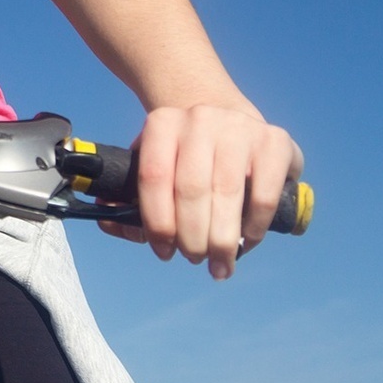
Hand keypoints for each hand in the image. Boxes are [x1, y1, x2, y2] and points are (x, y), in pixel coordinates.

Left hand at [99, 102, 301, 278]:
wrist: (229, 118)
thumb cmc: (186, 156)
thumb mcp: (155, 164)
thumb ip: (128, 196)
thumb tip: (108, 220)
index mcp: (162, 123)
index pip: (153, 178)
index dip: (157, 223)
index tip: (163, 251)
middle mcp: (199, 119)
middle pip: (191, 190)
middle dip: (191, 237)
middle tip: (194, 259)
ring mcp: (239, 127)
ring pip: (227, 195)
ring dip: (222, 240)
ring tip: (219, 264)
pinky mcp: (274, 141)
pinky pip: (263, 195)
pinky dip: (253, 227)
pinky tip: (246, 242)